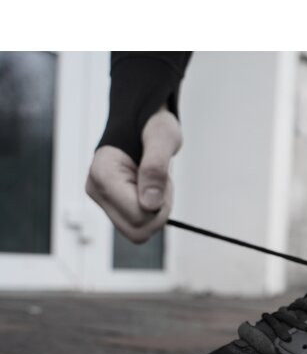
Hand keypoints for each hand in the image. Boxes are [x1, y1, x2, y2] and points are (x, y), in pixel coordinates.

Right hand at [85, 107, 180, 242]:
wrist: (140, 121)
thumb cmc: (151, 125)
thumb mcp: (162, 139)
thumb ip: (155, 168)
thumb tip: (150, 205)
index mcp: (103, 174)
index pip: (139, 217)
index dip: (160, 205)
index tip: (160, 179)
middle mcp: (96, 190)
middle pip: (138, 232)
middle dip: (158, 212)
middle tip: (160, 183)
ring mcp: (102, 200)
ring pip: (139, 232)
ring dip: (156, 211)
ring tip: (154, 182)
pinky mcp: (111, 206)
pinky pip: (139, 225)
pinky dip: (152, 211)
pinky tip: (149, 188)